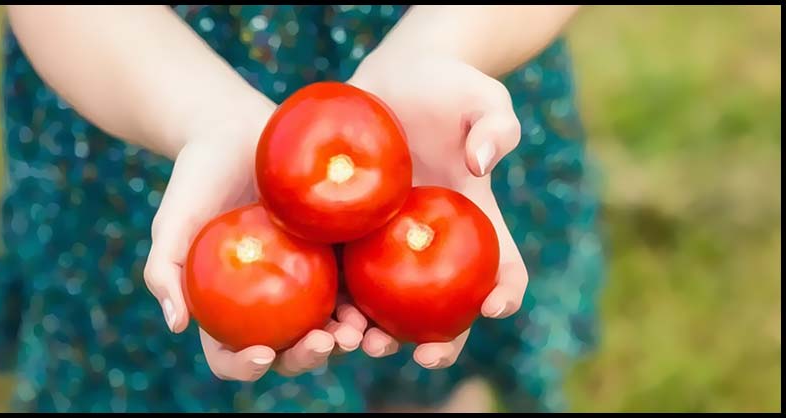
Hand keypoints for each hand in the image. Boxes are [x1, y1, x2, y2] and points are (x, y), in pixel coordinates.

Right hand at [142, 96, 364, 380]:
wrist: (237, 130)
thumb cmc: (197, 177)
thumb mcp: (172, 221)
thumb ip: (164, 270)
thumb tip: (177, 325)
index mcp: (226, 305)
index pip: (230, 352)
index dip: (245, 365)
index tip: (261, 353)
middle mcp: (267, 300)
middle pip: (287, 348)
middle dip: (305, 357)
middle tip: (321, 344)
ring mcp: (304, 279)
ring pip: (327, 325)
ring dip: (344, 339)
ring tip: (354, 332)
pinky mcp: (335, 253)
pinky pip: (352, 285)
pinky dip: (364, 303)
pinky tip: (372, 303)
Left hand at [346, 53, 528, 368]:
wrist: (396, 77)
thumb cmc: (448, 85)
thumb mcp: (481, 96)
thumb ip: (495, 125)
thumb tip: (481, 164)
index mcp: (475, 220)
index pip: (504, 267)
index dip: (506, 294)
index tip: (493, 306)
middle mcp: (436, 242)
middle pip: (446, 306)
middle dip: (438, 341)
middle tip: (417, 354)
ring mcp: (392, 241)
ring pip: (391, 304)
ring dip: (380, 333)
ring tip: (360, 341)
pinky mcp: (352, 231)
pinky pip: (346, 273)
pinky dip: (338, 301)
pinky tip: (321, 312)